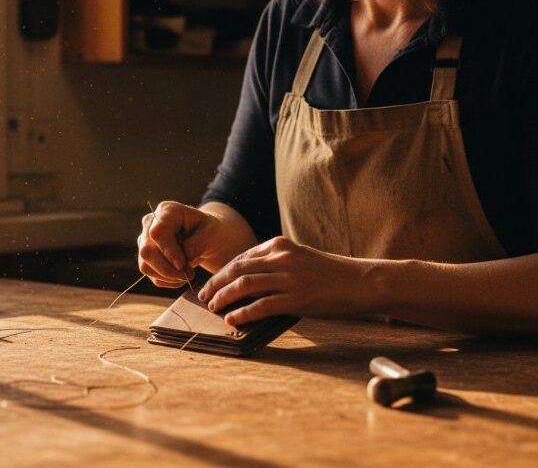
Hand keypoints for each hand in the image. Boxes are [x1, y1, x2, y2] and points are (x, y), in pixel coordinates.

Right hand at [137, 201, 222, 287]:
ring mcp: (145, 241)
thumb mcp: (210, 233)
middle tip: (189, 275)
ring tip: (188, 274)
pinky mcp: (146, 257)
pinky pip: (152, 275)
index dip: (169, 252)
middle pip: (146, 251)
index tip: (184, 265)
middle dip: (168, 269)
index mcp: (167, 211)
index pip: (157, 233)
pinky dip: (168, 281)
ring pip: (146, 266)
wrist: (205, 237)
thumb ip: (196, 245)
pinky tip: (182, 276)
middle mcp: (150, 224)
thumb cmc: (208, 230)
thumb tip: (180, 263)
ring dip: (168, 277)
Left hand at [197, 236, 381, 325]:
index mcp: (278, 245)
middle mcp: (280, 258)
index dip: (221, 272)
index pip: (240, 258)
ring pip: (244, 285)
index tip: (210, 284)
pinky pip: (262, 305)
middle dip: (216, 284)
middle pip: (237, 270)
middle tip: (203, 297)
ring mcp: (289, 277)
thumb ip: (274, 264)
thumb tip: (247, 280)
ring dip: (224, 297)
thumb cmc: (329, 274)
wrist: (361, 282)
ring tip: (213, 308)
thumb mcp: (298, 258)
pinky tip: (232, 320)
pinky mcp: (297, 298)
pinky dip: (243, 313)